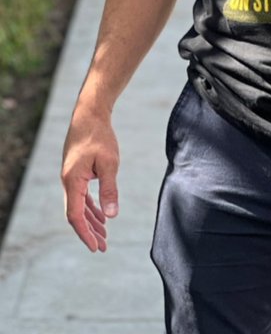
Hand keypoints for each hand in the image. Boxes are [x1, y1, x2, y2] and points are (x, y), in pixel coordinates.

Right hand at [61, 105, 119, 251]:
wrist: (90, 114)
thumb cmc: (100, 136)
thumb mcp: (109, 163)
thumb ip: (109, 189)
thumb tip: (112, 216)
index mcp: (72, 181)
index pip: (75, 215)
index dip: (85, 233)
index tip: (96, 247)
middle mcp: (68, 181)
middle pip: (76, 214)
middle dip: (89, 231)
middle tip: (104, 247)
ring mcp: (71, 177)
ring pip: (79, 206)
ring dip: (91, 220)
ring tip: (105, 235)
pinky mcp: (76, 172)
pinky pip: (81, 196)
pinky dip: (90, 207)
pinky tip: (101, 215)